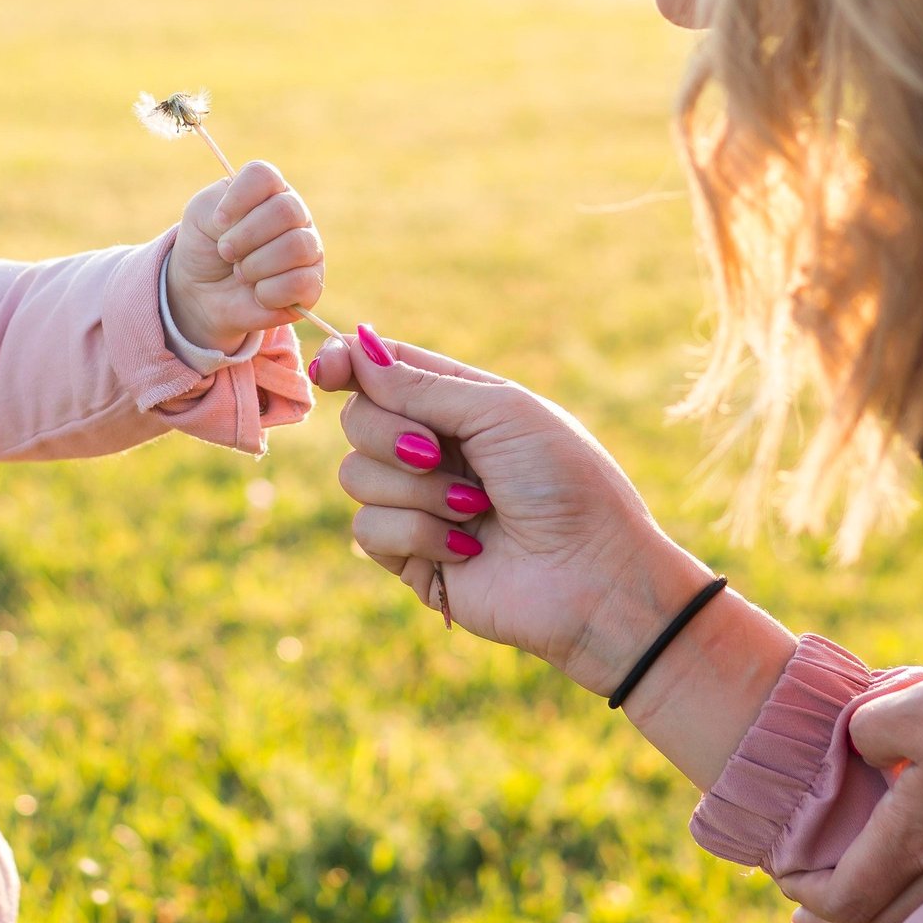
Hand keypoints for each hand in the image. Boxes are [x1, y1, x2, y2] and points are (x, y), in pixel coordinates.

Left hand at [166, 162, 323, 354]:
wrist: (203, 294)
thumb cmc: (205, 247)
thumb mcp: (199, 216)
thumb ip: (218, 202)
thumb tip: (252, 223)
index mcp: (268, 190)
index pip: (264, 175)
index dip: (239, 198)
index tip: (218, 221)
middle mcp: (295, 214)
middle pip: (285, 210)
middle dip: (245, 237)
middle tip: (226, 252)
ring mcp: (308, 248)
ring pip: (297, 246)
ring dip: (256, 265)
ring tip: (240, 274)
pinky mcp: (311, 284)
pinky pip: (300, 282)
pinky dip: (268, 292)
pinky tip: (257, 293)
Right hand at [309, 331, 713, 692]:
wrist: (593, 575)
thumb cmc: (565, 482)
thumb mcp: (500, 412)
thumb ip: (422, 385)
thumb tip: (354, 347)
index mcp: (460, 405)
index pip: (384, 371)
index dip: (347, 364)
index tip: (330, 371)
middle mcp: (432, 450)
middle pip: (357, 420)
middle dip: (389, 435)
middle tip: (436, 453)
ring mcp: (418, 503)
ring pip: (355, 476)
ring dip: (415, 491)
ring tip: (474, 510)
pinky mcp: (410, 557)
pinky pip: (368, 529)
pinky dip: (418, 534)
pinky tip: (466, 549)